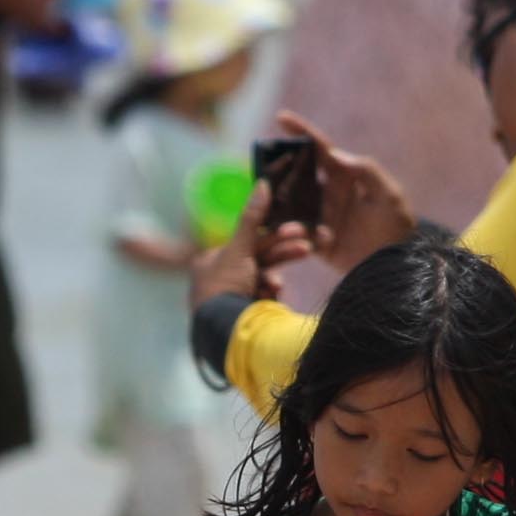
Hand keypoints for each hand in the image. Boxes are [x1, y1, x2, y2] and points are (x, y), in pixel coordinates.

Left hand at [190, 182, 310, 307]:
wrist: (223, 331)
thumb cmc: (225, 286)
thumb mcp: (239, 249)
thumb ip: (252, 219)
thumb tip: (262, 183)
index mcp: (210, 260)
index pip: (247, 242)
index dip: (272, 236)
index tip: (296, 232)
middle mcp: (217, 278)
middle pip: (256, 261)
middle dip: (281, 255)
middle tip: (306, 247)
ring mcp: (229, 299)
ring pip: (260, 281)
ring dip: (273, 279)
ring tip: (277, 287)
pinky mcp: (241, 315)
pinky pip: (260, 301)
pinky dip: (267, 299)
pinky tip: (269, 301)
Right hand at [272, 110, 415, 272]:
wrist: (395, 268)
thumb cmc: (397, 228)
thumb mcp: (390, 196)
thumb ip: (368, 171)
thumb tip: (336, 154)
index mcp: (345, 177)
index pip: (320, 149)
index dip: (301, 132)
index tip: (281, 117)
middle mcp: (328, 193)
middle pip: (297, 173)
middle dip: (278, 165)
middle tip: (262, 161)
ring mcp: (320, 216)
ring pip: (290, 202)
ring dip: (277, 199)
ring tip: (265, 196)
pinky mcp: (315, 242)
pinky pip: (295, 233)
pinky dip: (287, 231)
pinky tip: (283, 230)